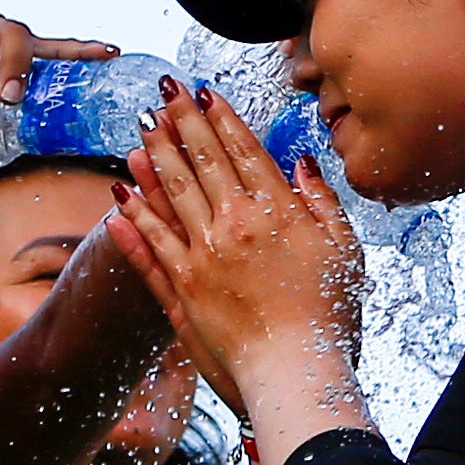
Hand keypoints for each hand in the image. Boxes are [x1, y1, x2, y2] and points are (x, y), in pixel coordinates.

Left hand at [107, 84, 362, 405]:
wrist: (297, 373)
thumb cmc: (331, 317)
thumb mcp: (346, 251)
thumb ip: (322, 202)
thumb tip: (301, 162)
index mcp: (276, 212)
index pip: (242, 150)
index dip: (220, 117)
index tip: (204, 92)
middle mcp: (233, 225)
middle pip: (201, 161)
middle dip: (180, 121)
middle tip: (163, 91)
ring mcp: (202, 256)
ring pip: (170, 193)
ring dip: (152, 156)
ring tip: (139, 127)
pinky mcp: (181, 289)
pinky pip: (149, 245)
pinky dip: (131, 217)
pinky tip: (118, 195)